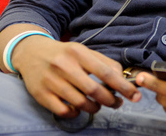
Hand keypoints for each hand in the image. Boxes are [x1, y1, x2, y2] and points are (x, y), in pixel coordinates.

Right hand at [9, 34, 141, 117]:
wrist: (30, 52)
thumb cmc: (62, 54)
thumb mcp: (82, 51)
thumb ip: (103, 62)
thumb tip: (122, 78)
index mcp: (77, 53)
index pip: (106, 72)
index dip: (123, 86)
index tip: (135, 95)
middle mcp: (63, 66)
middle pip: (94, 91)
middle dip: (110, 101)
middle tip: (116, 103)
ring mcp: (51, 81)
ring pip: (81, 103)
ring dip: (94, 108)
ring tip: (97, 105)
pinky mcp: (41, 94)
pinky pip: (64, 111)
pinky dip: (75, 113)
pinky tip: (77, 108)